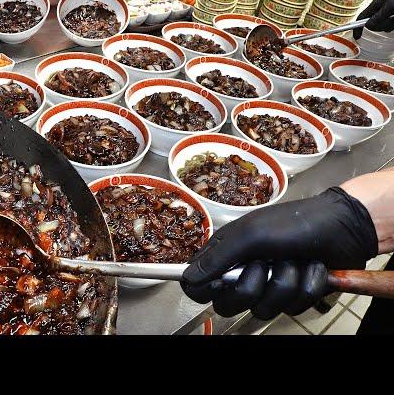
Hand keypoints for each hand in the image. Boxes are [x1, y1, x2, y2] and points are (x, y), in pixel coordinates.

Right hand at [180, 187, 377, 319]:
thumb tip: (187, 279)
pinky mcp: (292, 295)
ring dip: (286, 283)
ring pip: (264, 308)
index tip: (219, 283)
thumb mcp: (251, 235)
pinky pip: (292, 308)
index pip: (196, 282)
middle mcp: (242, 271)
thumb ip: (217, 258)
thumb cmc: (294, 223)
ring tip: (296, 260)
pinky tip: (311, 267)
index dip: (203, 289)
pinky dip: (307, 286)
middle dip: (252, 286)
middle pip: (228, 303)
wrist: (343, 227)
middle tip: (263, 265)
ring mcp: (267, 285)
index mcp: (226, 253)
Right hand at [353, 0, 393, 39]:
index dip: (357, 27)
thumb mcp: (389, 7)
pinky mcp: (392, 19)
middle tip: (390, 20)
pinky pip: (390, 26)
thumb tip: (367, 26)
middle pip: (373, 24)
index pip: (361, 17)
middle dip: (381, 25)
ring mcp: (386, 15)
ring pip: (383, 26)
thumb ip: (378, 17)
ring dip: (390, 25)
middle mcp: (379, 11)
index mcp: (375, 5)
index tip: (357, 37)